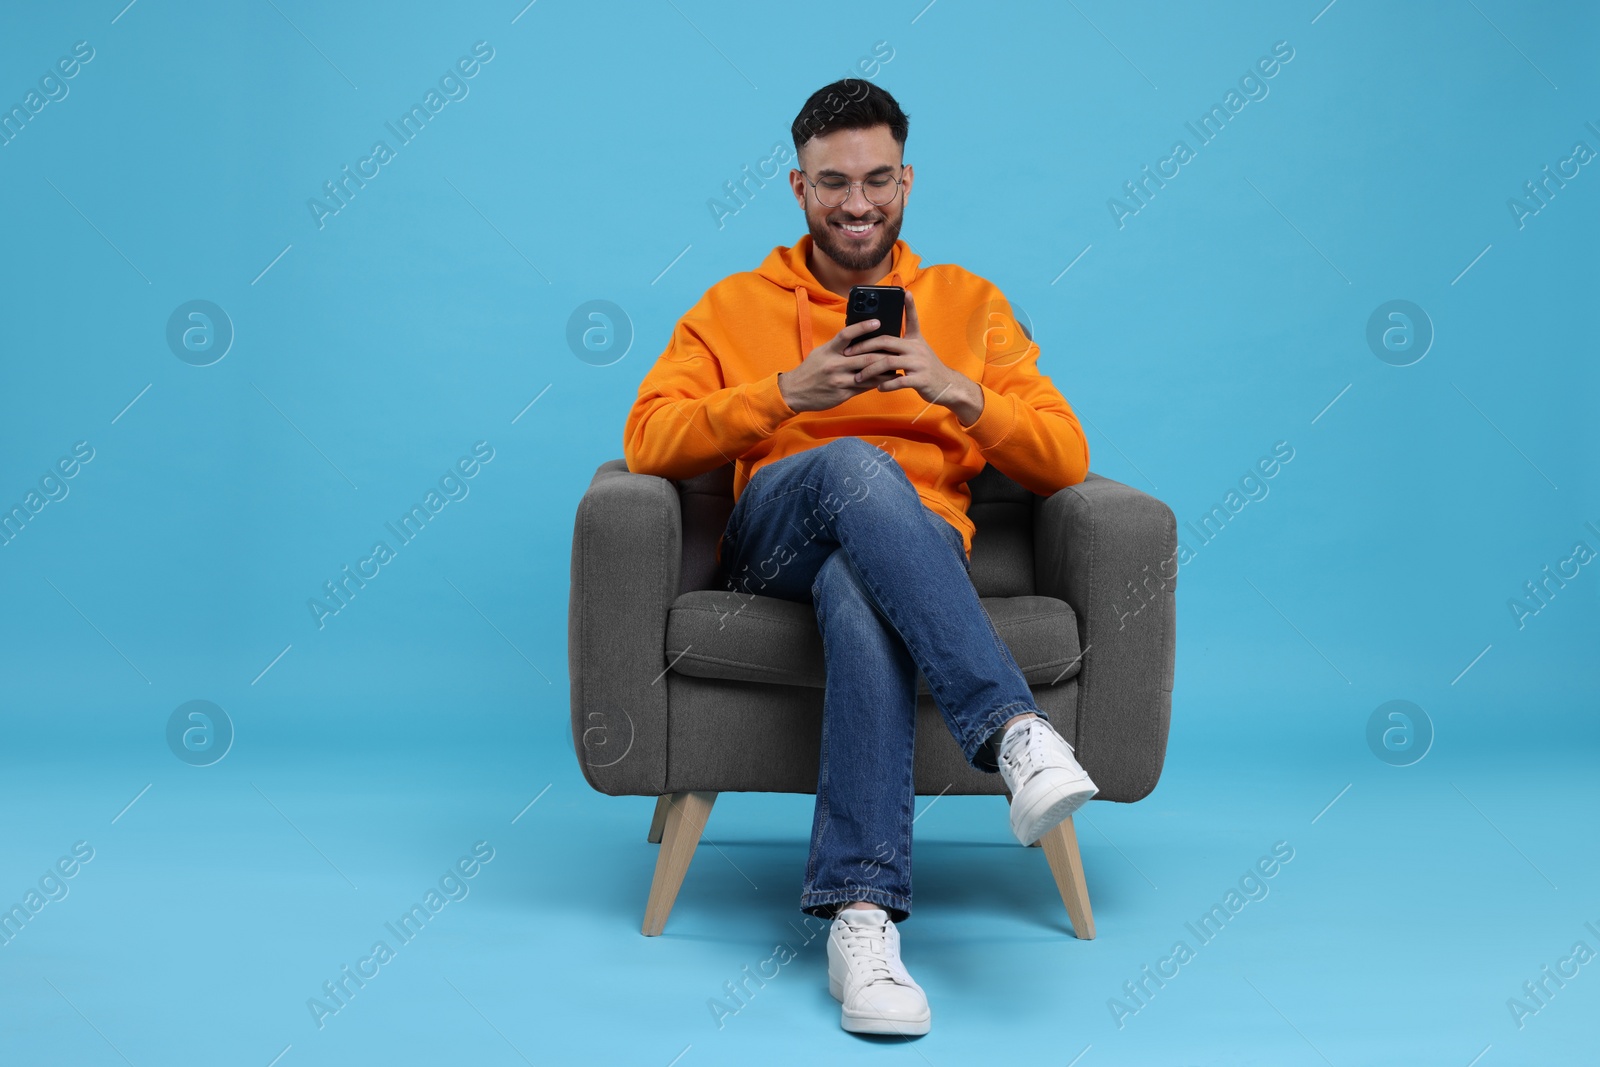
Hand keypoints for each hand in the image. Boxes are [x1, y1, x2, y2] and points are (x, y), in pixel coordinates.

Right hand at [777, 316, 904, 413]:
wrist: (794, 392)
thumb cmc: (811, 370)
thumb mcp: (821, 353)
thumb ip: (839, 347)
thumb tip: (859, 338)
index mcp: (828, 350)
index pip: (846, 334)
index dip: (863, 327)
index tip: (877, 321)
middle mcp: (834, 364)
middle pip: (864, 357)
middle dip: (883, 354)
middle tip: (897, 349)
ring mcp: (839, 380)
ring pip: (868, 374)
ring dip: (885, 370)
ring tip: (897, 365)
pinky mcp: (842, 393)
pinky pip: (864, 387)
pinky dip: (877, 382)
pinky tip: (887, 379)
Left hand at [843, 290, 982, 424]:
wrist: (948, 386)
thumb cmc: (926, 369)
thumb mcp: (918, 352)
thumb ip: (902, 345)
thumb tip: (879, 342)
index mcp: (916, 340)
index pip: (912, 319)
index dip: (909, 306)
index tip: (905, 292)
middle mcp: (917, 349)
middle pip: (887, 341)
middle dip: (864, 346)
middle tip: (848, 353)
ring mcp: (919, 364)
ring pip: (889, 363)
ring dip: (870, 371)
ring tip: (858, 377)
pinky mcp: (920, 379)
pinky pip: (899, 381)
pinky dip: (886, 385)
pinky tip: (878, 388)